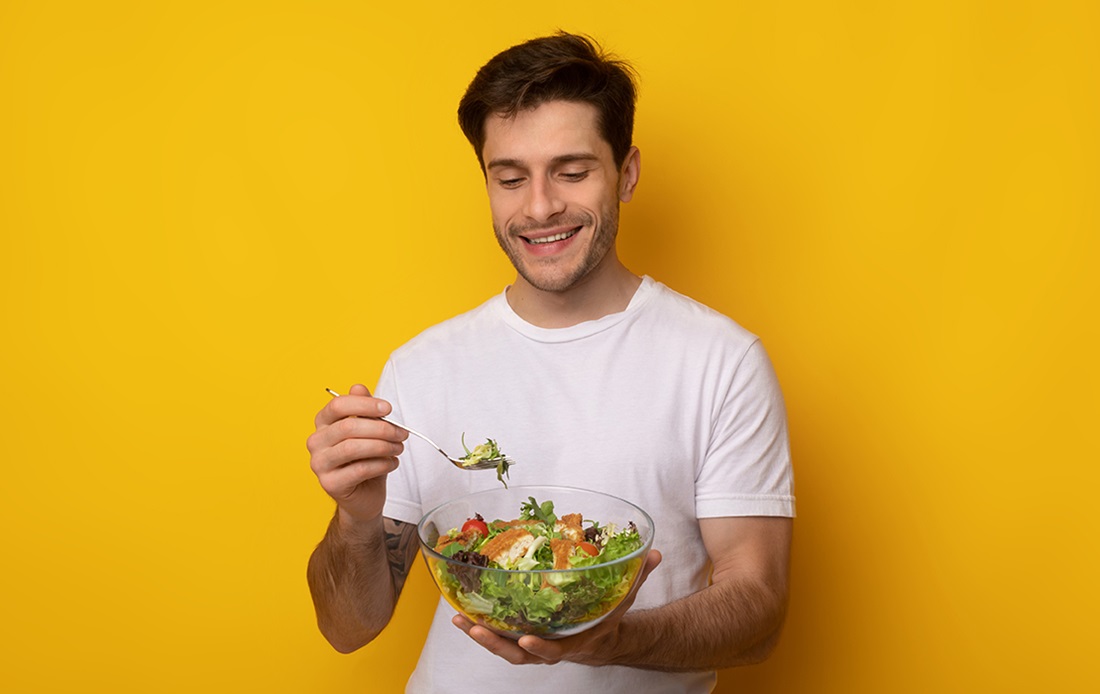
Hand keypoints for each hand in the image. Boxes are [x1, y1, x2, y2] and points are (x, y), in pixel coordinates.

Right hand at [307, 383, 408, 527]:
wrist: (364, 495)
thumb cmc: (366, 459)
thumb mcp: (369, 430)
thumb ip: (363, 409)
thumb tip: (359, 387)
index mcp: (323, 423)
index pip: (338, 405)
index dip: (365, 404)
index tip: (388, 408)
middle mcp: (316, 442)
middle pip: (348, 426)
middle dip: (382, 428)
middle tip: (402, 433)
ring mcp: (319, 463)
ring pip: (353, 447)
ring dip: (383, 446)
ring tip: (398, 448)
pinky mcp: (330, 483)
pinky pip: (360, 469)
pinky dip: (382, 464)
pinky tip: (392, 462)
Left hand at [452, 549, 662, 665]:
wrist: (601, 640)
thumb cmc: (609, 617)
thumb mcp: (625, 598)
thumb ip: (638, 576)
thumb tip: (654, 554)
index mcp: (573, 641)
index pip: (555, 650)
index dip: (541, 648)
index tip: (527, 640)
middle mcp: (548, 648)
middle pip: (518, 654)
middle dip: (494, 643)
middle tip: (474, 628)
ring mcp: (532, 644)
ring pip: (502, 647)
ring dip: (479, 635)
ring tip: (458, 620)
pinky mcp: (521, 636)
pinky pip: (498, 635)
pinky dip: (479, 626)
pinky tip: (460, 612)